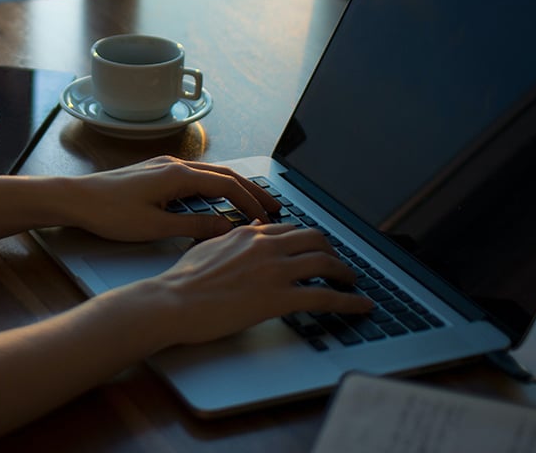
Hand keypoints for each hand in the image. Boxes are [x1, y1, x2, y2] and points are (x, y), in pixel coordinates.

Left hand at [65, 156, 280, 242]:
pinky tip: (217, 200)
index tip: (267, 219)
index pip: (227, 185)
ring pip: (210, 174)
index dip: (251, 202)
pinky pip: (195, 176)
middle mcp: (174, 165)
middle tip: (274, 206)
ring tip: (252, 203)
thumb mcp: (155, 226)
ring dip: (234, 187)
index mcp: (178, 175)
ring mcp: (164, 166)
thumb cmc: (109, 212)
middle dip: (252, 190)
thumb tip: (227, 228)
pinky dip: (215, 187)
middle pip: (224, 174)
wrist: (76, 198)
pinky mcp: (155, 172)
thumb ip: (194, 227)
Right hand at [148, 222, 372, 345]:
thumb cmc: (183, 280)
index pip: (290, 230)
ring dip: (345, 273)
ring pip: (326, 263)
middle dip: (332, 251)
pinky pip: (326, 297)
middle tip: (338, 264)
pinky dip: (350, 302)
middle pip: (315, 239)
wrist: (173, 302)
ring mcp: (275, 271)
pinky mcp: (280, 298)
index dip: (308, 240)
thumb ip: (233, 237)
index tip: (315, 248)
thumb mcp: (208, 247)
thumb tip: (251, 228)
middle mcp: (266, 246)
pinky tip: (362, 306)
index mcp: (249, 234)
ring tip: (352, 283)